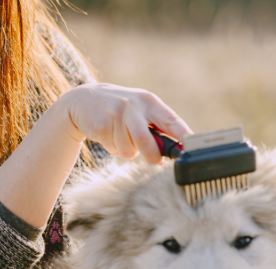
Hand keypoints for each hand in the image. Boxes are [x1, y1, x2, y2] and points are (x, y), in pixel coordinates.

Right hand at [57, 83, 192, 163]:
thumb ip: (157, 126)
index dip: (183, 136)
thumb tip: (177, 149)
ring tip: (120, 137)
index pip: (171, 120)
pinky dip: (113, 148)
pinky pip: (114, 149)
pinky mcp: (101, 124)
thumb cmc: (120, 110)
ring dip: (127, 151)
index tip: (192, 149)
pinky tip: (107, 134)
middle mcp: (133, 105)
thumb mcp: (140, 111)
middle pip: (146, 139)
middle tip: (154, 161)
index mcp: (149, 101)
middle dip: (151, 155)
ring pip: (129, 150)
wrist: (83, 100)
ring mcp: (115, 114)